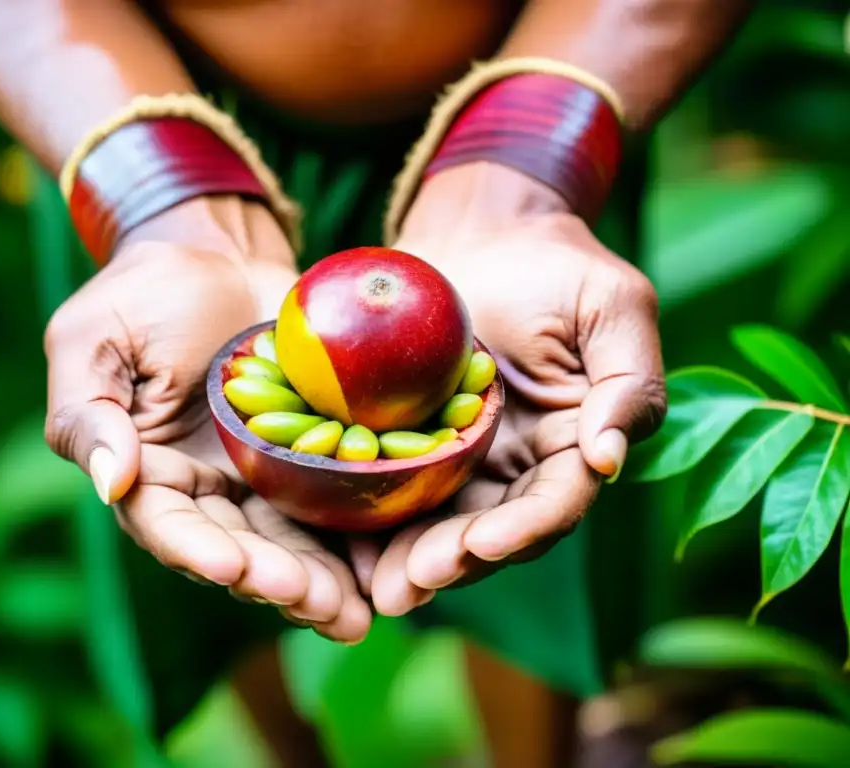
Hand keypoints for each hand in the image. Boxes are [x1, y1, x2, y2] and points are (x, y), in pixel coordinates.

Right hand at [43, 197, 371, 641]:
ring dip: (323, 581)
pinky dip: (363, 537)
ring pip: (294, 541)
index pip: (170, 526)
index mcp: (152, 475)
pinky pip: (339, 499)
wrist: (220, 255)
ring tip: (355, 613)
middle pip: (242, 548)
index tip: (232, 565)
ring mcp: (268, 476)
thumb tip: (111, 483)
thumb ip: (88, 413)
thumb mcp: (92, 340)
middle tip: (314, 602)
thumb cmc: (144, 293)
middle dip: (275, 580)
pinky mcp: (318, 453)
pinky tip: (388, 568)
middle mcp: (212, 490)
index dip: (198, 550)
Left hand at [367, 164, 666, 614]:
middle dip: (455, 560)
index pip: (553, 504)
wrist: (480, 229)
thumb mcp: (611, 307)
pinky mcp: (408, 438)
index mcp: (571, 444)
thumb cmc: (555, 263)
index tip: (482, 545)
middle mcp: (517, 464)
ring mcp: (460, 456)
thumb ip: (627, 382)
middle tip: (412, 583)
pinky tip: (343, 543)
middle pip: (491, 529)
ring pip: (439, 521)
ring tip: (379, 586)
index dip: (521, 530)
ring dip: (410, 558)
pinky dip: (371, 517)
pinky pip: (392, 484)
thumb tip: (606, 461)